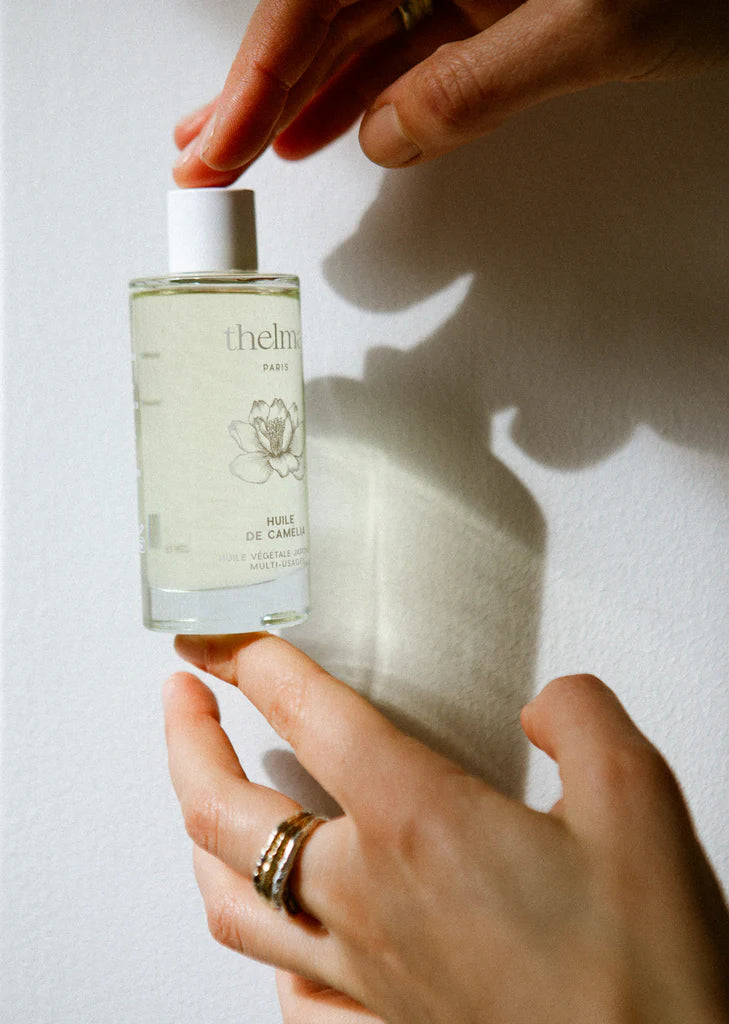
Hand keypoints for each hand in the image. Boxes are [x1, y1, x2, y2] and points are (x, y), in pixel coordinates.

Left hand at [163, 633, 728, 1022]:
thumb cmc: (640, 974)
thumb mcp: (637, 803)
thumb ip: (581, 720)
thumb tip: (549, 706)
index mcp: (416, 823)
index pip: (304, 715)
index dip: (250, 661)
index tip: (222, 639)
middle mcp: (368, 896)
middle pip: (223, 809)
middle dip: (184, 740)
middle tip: (178, 696)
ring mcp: (364, 973)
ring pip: (230, 902)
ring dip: (196, 836)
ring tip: (194, 799)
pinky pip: (288, 993)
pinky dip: (266, 947)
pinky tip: (278, 935)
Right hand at [172, 0, 728, 184]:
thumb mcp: (588, 25)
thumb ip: (479, 84)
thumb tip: (390, 138)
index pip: (314, 0)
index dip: (255, 77)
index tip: (219, 146)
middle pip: (317, 15)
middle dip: (255, 91)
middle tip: (203, 157)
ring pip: (356, 37)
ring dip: (299, 99)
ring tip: (245, 154)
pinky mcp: (493, 6)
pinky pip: (412, 53)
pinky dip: (369, 97)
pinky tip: (332, 132)